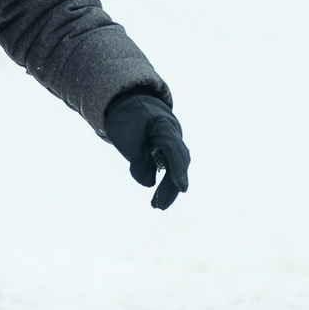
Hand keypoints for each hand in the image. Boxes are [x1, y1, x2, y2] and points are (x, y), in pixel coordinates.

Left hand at [104, 91, 188, 209]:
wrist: (129, 102)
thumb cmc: (126, 118)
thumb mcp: (126, 139)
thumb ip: (138, 162)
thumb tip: (149, 184)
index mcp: (163, 126)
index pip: (174, 151)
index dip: (178, 170)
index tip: (183, 189)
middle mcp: (173, 135)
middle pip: (177, 162)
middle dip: (170, 186)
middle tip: (159, 207)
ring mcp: (172, 142)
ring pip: (174, 167)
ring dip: (167, 188)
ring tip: (156, 207)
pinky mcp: (167, 150)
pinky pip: (169, 168)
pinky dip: (163, 182)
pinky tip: (157, 198)